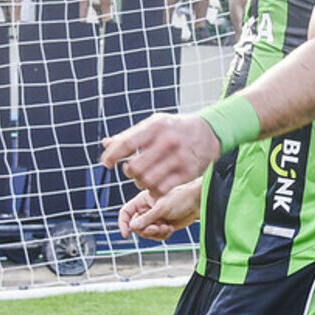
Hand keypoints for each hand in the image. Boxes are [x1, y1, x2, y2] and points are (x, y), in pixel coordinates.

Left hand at [101, 113, 220, 197]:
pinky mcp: (187, 172)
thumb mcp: (153, 124)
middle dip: (128, 172)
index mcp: (156, 126)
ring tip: (143, 177)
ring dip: (140, 182)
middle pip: (135, 167)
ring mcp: (179, 158)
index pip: (127, 144)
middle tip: (131, 170)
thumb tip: (106, 144)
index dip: (112, 156)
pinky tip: (154, 184)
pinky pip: (161, 189)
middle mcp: (167, 141)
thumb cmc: (175, 128)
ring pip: (147, 181)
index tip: (107, 163)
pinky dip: (153, 190)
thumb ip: (130, 135)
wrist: (208, 132)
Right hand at [117, 180, 202, 240]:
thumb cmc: (181, 198)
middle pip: (136, 226)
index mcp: (143, 200)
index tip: (126, 234)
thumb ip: (146, 218)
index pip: (126, 212)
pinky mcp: (163, 225)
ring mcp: (155, 218)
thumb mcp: (161, 208)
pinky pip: (157, 236)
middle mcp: (147, 209)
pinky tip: (170, 228)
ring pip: (147, 233)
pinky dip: (163, 234)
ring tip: (166, 226)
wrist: (197, 203)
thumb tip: (133, 227)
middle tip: (155, 228)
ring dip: (156, 233)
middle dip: (146, 230)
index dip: (123, 223)